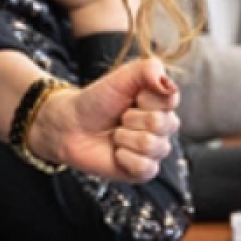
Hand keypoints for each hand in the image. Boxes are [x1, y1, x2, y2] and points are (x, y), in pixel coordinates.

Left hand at [27, 58, 177, 180]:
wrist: (70, 126)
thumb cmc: (96, 101)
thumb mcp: (121, 77)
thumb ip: (148, 70)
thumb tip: (169, 85)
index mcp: (163, 104)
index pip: (170, 100)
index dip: (145, 98)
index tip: (132, 98)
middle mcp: (164, 127)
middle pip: (162, 123)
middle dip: (131, 118)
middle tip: (119, 118)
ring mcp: (155, 150)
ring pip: (152, 145)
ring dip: (124, 138)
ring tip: (115, 134)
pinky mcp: (144, 171)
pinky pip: (145, 167)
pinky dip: (124, 158)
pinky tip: (116, 152)